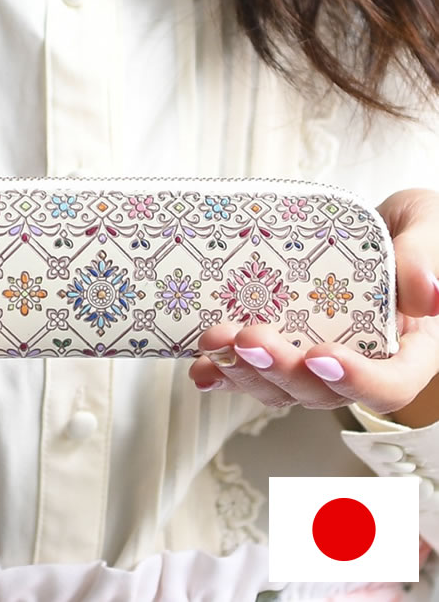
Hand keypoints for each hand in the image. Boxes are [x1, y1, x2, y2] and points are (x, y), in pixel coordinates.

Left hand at [189, 189, 438, 423]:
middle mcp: (361, 365)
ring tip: (213, 342)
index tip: (319, 355)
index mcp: (407, 349)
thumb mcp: (426, 225)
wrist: (371, 231)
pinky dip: (226, 371)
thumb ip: (423, 256)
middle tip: (247, 339)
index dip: (355, 380)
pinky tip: (201, 365)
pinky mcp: (286, 349)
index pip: (389, 385)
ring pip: (281, 388)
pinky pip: (255, 371)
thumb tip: (429, 296)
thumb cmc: (408, 231)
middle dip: (279, 370)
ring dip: (243, 371)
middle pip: (321, 391)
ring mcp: (317, 361)